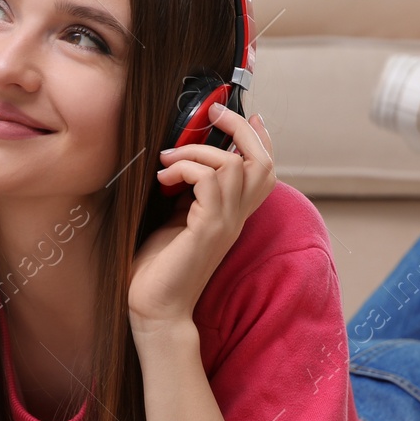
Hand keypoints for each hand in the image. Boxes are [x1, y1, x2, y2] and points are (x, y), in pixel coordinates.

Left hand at [128, 104, 273, 329]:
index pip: (264, 168)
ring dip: (198, 149)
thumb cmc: (159, 266)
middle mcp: (237, 217)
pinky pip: (209, 180)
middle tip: (212, 112)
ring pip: (234, 164)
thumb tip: (181, 155)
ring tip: (168, 158)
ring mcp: (226, 223)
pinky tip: (164, 178)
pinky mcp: (208, 229)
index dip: (259, 137)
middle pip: (262, 160)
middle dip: (239, 128)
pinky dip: (185, 168)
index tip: (240, 114)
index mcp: (233, 213)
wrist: (155, 308)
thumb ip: (189, 190)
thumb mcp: (176, 217)